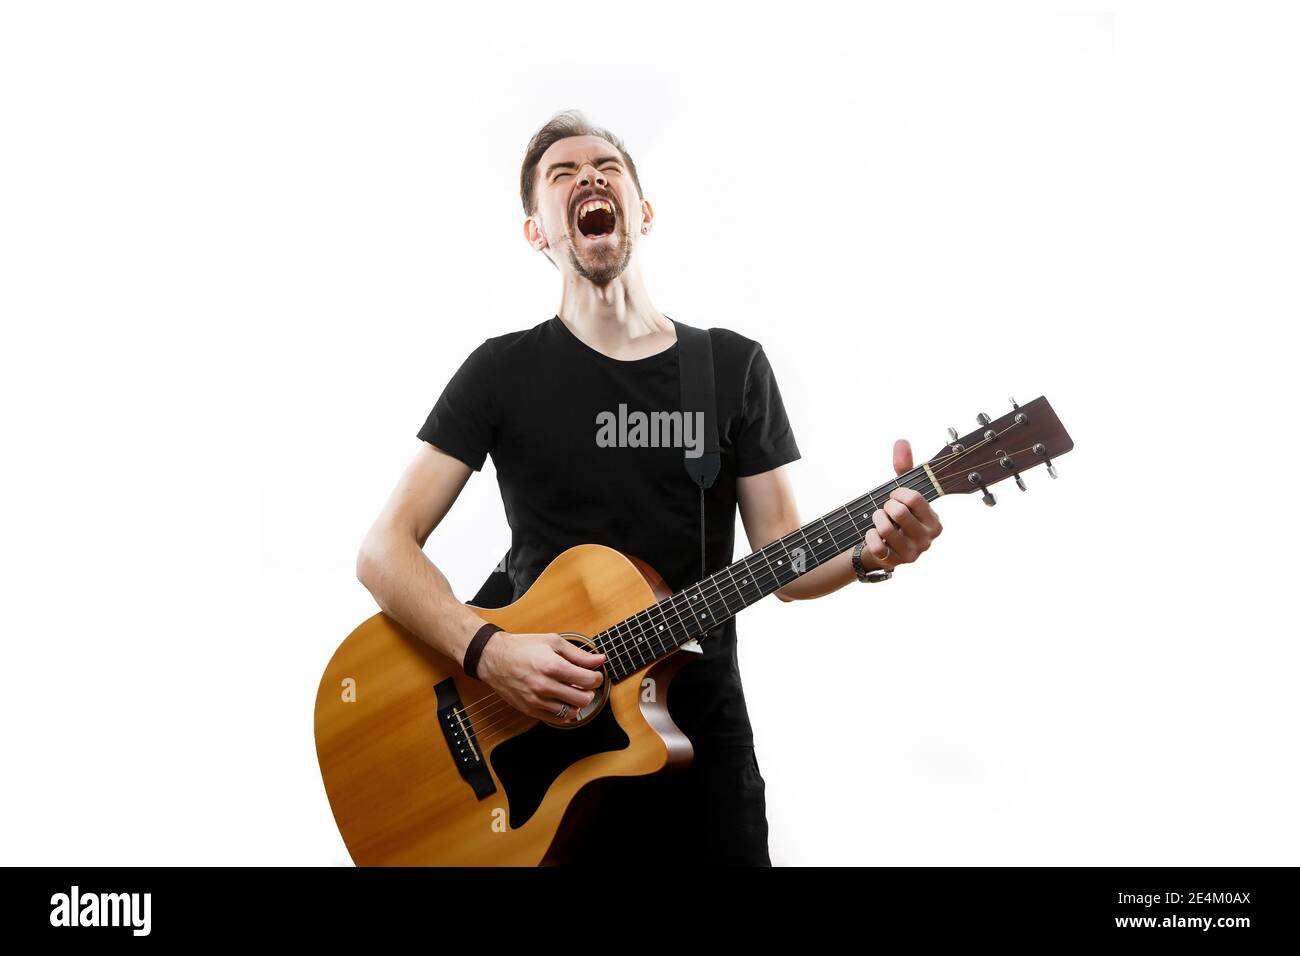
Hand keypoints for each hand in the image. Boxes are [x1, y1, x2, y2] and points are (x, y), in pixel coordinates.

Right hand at [476, 631, 605, 722]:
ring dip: (578, 703)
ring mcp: (537, 701)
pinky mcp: (530, 710)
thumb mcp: (553, 642)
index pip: (588, 680)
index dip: (597, 678)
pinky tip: (564, 700)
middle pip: (583, 699)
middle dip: (590, 692)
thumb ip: (579, 654)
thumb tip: (600, 660)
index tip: (595, 674)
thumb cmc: (523, 647)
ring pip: (571, 712)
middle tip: (586, 684)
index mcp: (552, 666)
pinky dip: (566, 713)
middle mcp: (545, 686)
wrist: (495, 659)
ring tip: (573, 691)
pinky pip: (557, 720)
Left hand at [861, 439, 942, 569]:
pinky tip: (873, 535)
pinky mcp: (893, 563)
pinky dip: (869, 536)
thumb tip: (902, 442)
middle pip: (899, 511)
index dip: (898, 493)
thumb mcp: (901, 493)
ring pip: (885, 527)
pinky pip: (876, 545)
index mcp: (935, 522)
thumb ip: (904, 468)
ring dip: (876, 519)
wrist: (878, 547)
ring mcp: (911, 554)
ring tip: (879, 520)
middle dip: (885, 506)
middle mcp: (927, 540)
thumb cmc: (895, 517)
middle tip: (886, 510)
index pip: (915, 498)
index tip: (895, 496)